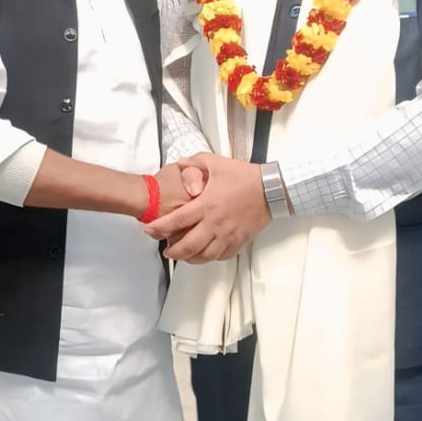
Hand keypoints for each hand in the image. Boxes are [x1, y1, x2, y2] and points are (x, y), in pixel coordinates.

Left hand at [145, 152, 269, 262]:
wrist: (271, 189)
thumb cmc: (244, 176)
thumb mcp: (215, 162)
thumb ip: (193, 162)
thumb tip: (179, 164)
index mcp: (207, 204)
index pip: (177, 220)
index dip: (160, 228)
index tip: (149, 231)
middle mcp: (215, 223)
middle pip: (188, 246)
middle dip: (172, 251)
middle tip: (166, 250)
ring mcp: (228, 234)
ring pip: (204, 256)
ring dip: (190, 258)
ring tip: (182, 255)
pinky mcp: (239, 241)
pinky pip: (221, 256)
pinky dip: (210, 258)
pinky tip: (204, 253)